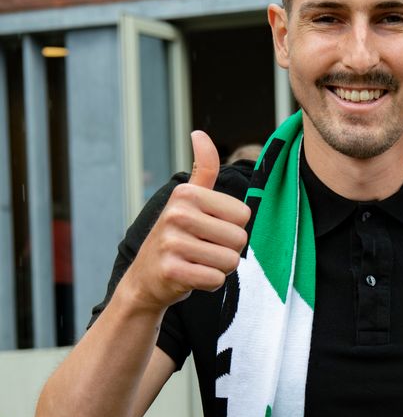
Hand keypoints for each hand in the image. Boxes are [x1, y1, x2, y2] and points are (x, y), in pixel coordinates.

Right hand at [122, 131, 250, 313]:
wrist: (145, 278)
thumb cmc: (176, 237)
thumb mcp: (188, 200)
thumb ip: (203, 169)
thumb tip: (200, 133)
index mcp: (186, 193)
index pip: (243, 215)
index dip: (232, 228)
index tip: (208, 230)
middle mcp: (177, 214)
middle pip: (240, 239)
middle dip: (227, 250)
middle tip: (203, 250)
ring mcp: (172, 242)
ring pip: (230, 261)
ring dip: (219, 268)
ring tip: (197, 262)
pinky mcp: (171, 270)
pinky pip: (216, 280)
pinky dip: (208, 283)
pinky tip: (190, 276)